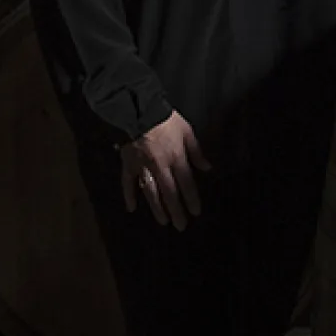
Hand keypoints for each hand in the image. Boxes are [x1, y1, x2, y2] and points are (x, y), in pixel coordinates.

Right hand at [119, 111, 209, 229]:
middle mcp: (161, 167)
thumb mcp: (187, 132)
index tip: (195, 212)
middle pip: (170, 193)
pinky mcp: (128, 164)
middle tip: (181, 226)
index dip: (192, 199)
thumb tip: (207, 168)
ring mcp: (143, 167)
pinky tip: (131, 208)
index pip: (187, 183)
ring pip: (151, 192)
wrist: (139, 110)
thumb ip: (196, 152)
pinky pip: (128, 182)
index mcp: (177, 158)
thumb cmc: (166, 119)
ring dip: (157, 208)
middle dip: (176, 211)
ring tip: (163, 222)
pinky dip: (129, 195)